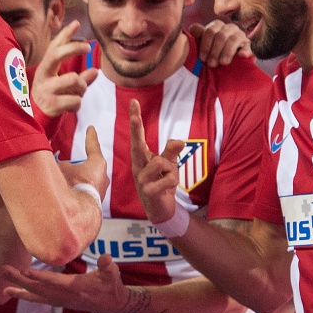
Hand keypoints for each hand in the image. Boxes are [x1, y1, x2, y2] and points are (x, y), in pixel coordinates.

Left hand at [4, 254, 150, 312]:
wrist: (111, 305)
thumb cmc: (111, 285)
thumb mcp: (113, 275)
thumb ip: (108, 267)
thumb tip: (106, 258)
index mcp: (77, 287)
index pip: (55, 282)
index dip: (41, 278)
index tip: (25, 271)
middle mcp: (65, 296)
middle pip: (39, 289)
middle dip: (21, 280)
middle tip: (4, 271)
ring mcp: (61, 301)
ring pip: (37, 296)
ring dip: (20, 290)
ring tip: (3, 288)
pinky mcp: (59, 302)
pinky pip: (39, 299)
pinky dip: (26, 296)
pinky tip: (14, 292)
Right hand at [31, 21, 98, 116]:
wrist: (35, 121)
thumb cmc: (52, 99)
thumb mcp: (64, 86)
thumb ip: (81, 78)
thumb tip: (95, 70)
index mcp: (45, 69)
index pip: (54, 47)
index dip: (65, 34)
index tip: (76, 23)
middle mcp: (43, 76)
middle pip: (56, 54)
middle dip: (74, 48)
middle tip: (87, 47)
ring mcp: (46, 90)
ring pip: (74, 79)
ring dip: (82, 86)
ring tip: (78, 93)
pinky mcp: (51, 104)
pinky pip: (76, 100)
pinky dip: (77, 104)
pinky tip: (70, 107)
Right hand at [59, 125, 108, 197]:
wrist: (78, 211)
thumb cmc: (72, 186)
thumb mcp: (62, 168)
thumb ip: (61, 164)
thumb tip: (57, 163)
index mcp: (97, 163)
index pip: (92, 145)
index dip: (90, 136)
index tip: (91, 128)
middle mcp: (103, 176)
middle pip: (89, 166)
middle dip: (78, 166)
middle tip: (66, 166)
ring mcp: (101, 191)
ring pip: (87, 181)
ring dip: (76, 180)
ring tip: (62, 184)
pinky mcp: (96, 203)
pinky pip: (85, 193)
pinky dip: (76, 192)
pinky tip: (66, 195)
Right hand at [129, 100, 183, 222]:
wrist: (160, 210)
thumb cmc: (162, 183)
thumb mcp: (170, 165)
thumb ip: (171, 151)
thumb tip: (179, 141)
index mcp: (141, 158)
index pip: (137, 136)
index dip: (135, 119)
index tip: (133, 102)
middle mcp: (137, 166)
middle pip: (137, 144)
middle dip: (135, 127)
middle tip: (133, 112)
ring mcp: (141, 179)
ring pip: (161, 162)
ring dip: (172, 169)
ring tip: (168, 178)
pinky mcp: (148, 191)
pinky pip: (170, 178)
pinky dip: (174, 182)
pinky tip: (167, 190)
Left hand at [190, 20, 251, 67]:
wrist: (229, 60)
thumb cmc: (213, 51)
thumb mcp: (204, 42)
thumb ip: (198, 34)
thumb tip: (192, 28)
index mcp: (217, 25)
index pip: (210, 31)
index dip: (205, 45)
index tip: (202, 58)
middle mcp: (229, 28)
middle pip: (221, 36)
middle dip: (215, 51)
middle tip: (211, 64)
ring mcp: (240, 35)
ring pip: (233, 40)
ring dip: (227, 52)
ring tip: (223, 63)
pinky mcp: (248, 45)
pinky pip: (247, 46)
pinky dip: (244, 50)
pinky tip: (241, 56)